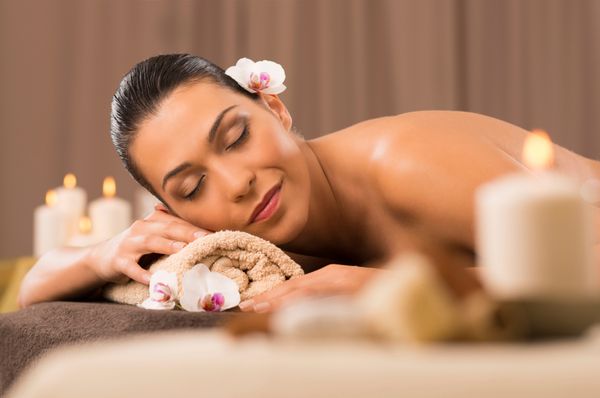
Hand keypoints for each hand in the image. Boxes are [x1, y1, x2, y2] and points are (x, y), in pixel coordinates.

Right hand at [87, 203, 212, 285]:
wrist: (100, 258)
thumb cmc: (137, 247)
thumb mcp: (155, 235)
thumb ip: (175, 230)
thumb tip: (206, 232)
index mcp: (152, 220)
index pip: (177, 221)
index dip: (195, 225)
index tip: (215, 231)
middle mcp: (141, 228)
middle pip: (167, 228)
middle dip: (187, 232)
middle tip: (205, 237)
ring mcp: (128, 244)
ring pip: (150, 242)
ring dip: (167, 245)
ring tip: (183, 249)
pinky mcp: (119, 261)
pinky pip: (131, 268)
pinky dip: (141, 274)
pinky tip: (153, 280)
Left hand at [238, 264, 380, 312]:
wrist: (412, 282)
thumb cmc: (379, 291)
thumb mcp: (349, 292)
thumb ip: (328, 297)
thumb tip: (303, 309)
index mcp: (330, 275)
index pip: (294, 286)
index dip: (272, 295)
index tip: (251, 304)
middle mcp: (333, 275)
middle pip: (294, 287)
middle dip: (268, 298)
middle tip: (243, 308)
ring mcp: (343, 282)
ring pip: (304, 291)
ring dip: (279, 301)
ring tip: (257, 309)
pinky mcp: (353, 290)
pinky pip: (324, 298)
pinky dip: (304, 304)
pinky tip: (288, 312)